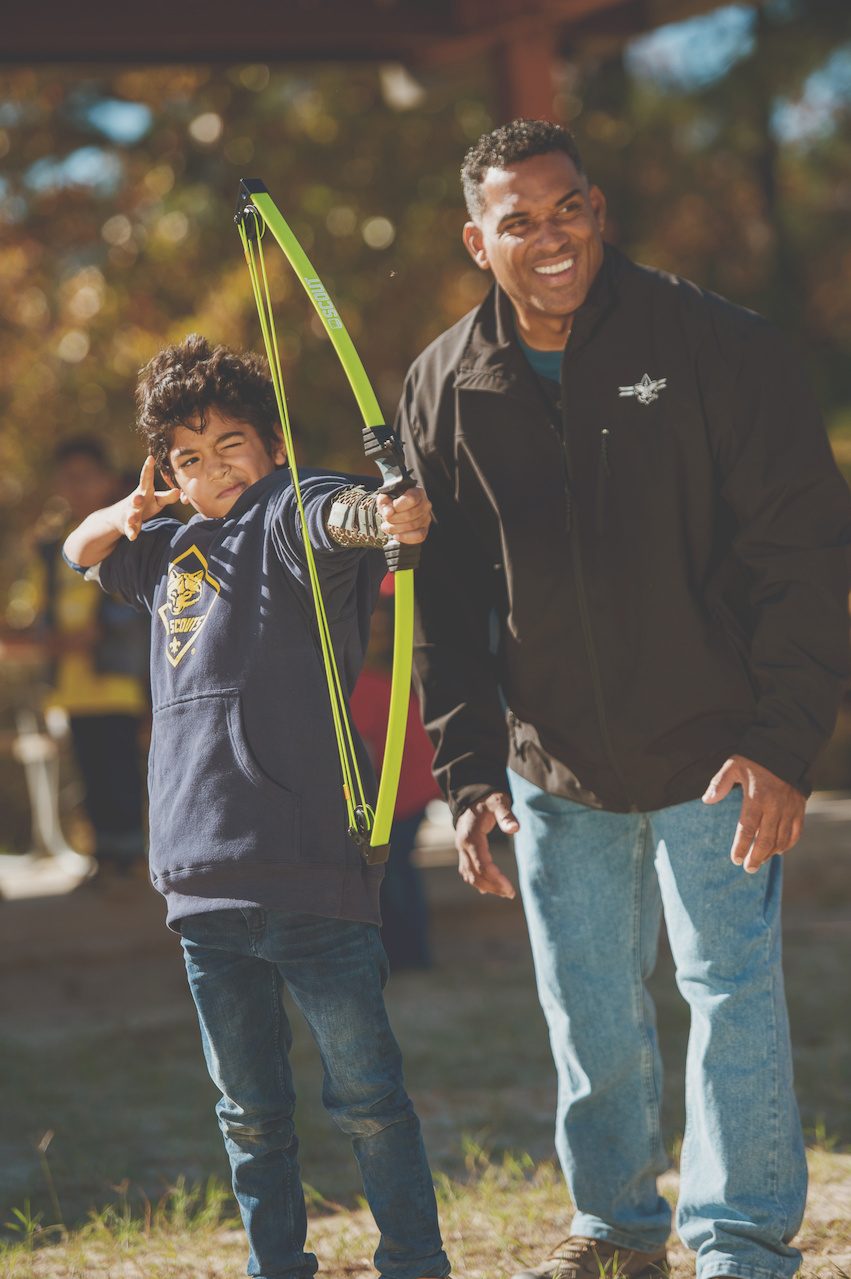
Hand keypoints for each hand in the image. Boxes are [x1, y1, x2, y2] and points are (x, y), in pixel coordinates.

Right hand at [123, 456, 180, 540]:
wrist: (121, 517)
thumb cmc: (145, 504)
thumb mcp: (157, 499)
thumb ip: (168, 497)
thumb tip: (180, 491)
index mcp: (144, 491)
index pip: (145, 479)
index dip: (147, 469)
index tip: (150, 458)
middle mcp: (136, 501)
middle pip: (136, 498)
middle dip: (137, 498)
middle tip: (138, 497)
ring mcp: (130, 513)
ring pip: (131, 514)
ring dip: (132, 516)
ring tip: (133, 518)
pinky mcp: (128, 525)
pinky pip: (130, 529)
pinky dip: (131, 532)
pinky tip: (133, 537)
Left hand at [375, 485, 431, 544]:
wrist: (395, 512)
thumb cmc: (391, 503)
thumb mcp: (385, 498)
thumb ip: (384, 501)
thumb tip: (389, 512)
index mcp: (417, 492)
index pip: (411, 499)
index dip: (398, 506)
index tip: (390, 509)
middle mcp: (425, 504)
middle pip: (411, 514)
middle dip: (394, 519)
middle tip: (386, 519)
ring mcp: (426, 517)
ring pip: (413, 525)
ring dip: (396, 528)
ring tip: (387, 527)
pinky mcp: (425, 529)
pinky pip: (419, 536)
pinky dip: (405, 537)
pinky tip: (396, 536)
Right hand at [455, 792, 518, 898]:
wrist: (471, 796)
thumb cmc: (488, 799)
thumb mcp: (498, 802)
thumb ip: (506, 815)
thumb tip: (515, 829)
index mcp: (471, 837)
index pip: (482, 865)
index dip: (496, 879)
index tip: (510, 889)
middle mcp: (463, 845)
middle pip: (475, 874)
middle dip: (492, 886)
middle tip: (510, 894)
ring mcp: (461, 849)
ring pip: (469, 875)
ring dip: (485, 886)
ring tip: (503, 892)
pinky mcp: (463, 850)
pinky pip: (467, 870)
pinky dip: (476, 881)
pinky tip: (487, 889)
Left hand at [702, 754, 804, 872]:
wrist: (786, 751)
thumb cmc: (755, 760)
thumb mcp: (733, 766)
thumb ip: (719, 783)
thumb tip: (706, 800)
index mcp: (756, 798)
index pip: (747, 829)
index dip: (741, 846)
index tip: (735, 859)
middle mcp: (775, 807)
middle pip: (766, 840)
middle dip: (756, 857)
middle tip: (748, 869)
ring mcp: (789, 809)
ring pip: (782, 839)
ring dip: (770, 854)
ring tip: (759, 862)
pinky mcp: (799, 809)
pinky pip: (796, 833)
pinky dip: (787, 845)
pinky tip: (778, 851)